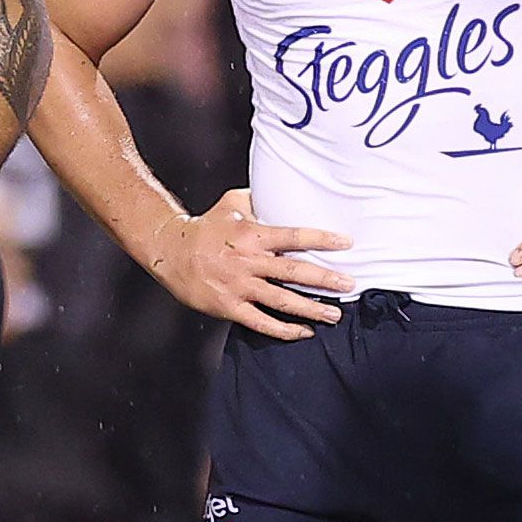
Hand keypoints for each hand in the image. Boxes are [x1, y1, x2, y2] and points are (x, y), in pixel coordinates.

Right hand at [150, 187, 353, 339]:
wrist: (172, 251)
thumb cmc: (205, 227)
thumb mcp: (232, 204)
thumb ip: (258, 198)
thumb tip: (281, 189)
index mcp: (252, 235)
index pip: (293, 235)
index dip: (321, 239)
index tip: (346, 242)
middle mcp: (249, 261)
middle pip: (294, 271)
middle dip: (325, 278)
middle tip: (349, 283)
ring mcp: (240, 286)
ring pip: (282, 300)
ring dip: (311, 308)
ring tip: (334, 313)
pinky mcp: (230, 307)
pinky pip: (261, 322)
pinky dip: (284, 329)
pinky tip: (304, 331)